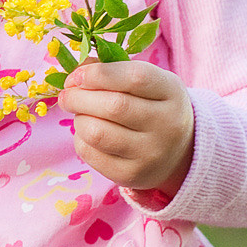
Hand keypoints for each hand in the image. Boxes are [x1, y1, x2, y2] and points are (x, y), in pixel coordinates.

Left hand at [62, 59, 195, 195]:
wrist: (179, 152)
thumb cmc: (152, 106)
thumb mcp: (146, 82)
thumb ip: (112, 71)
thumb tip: (76, 74)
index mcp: (171, 92)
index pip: (135, 78)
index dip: (99, 74)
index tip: (77, 76)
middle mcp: (166, 124)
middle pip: (113, 106)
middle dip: (79, 97)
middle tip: (67, 95)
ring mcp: (150, 153)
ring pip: (97, 132)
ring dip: (79, 119)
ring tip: (81, 114)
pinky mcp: (131, 175)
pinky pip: (90, 153)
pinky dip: (80, 139)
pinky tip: (88, 134)